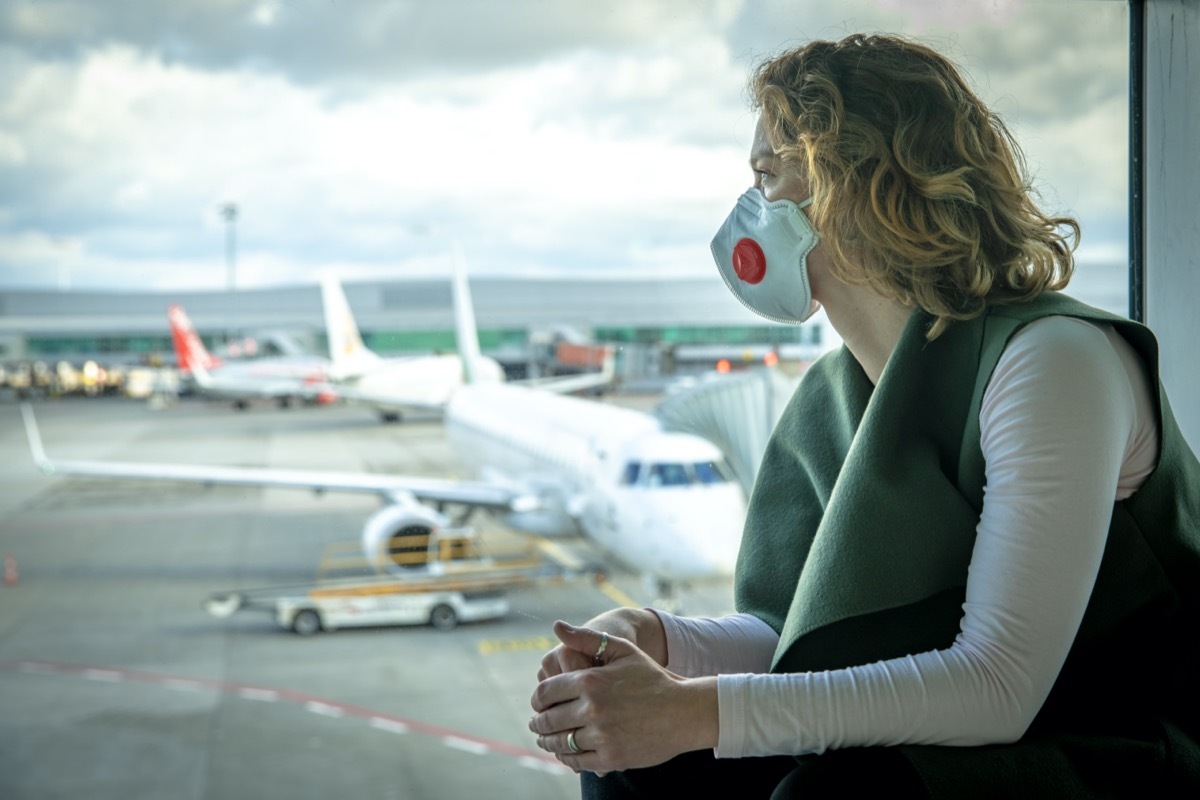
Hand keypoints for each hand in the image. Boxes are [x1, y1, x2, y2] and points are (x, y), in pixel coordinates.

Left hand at [529, 621, 717, 774]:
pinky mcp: (611, 758)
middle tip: (535, 725)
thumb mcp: (622, 650)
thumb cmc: (652, 678)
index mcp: (590, 681)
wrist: (683, 711)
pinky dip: (568, 758)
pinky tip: (566, 753)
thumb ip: (587, 638)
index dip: (537, 700)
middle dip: (538, 723)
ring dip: (548, 742)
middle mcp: (592, 709)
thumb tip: (557, 626)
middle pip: (549, 720)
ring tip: (546, 740)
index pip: (546, 693)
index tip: (538, 703)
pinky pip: (578, 760)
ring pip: (561, 742)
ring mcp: (602, 736)